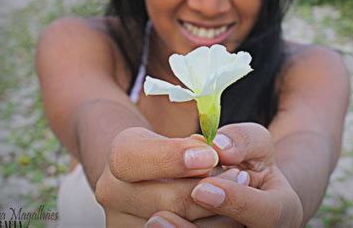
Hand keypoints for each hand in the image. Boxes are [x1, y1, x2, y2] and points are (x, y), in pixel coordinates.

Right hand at [94, 127, 242, 226]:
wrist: (160, 175)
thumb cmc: (180, 151)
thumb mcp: (184, 133)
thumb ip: (203, 139)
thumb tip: (218, 152)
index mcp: (120, 156)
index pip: (132, 159)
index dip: (171, 158)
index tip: (209, 155)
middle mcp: (111, 192)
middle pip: (164, 201)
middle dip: (208, 189)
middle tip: (241, 175)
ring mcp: (122, 223)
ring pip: (176, 226)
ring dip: (216, 212)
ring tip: (237, 193)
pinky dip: (210, 226)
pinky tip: (226, 213)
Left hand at [145, 123, 303, 227]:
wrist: (242, 190)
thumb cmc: (248, 163)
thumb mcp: (254, 143)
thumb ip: (243, 139)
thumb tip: (219, 146)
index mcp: (282, 210)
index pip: (268, 214)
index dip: (235, 202)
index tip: (202, 188)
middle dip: (195, 223)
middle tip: (161, 212)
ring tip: (155, 221)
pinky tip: (153, 223)